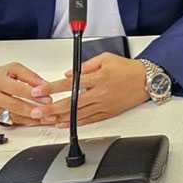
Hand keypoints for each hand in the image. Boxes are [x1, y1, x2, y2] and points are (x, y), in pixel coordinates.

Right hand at [0, 63, 52, 125]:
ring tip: (46, 119)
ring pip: (14, 117)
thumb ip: (28, 75)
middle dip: (35, 110)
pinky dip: (23, 123)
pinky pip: (9, 122)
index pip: (18, 89)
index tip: (47, 98)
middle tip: (50, 111)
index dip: (34, 95)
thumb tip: (44, 84)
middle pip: (16, 106)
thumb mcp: (9, 69)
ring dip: (32, 119)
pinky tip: (34, 122)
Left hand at [31, 53, 148, 126]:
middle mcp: (99, 93)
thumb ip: (85, 65)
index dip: (51, 87)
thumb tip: (68, 74)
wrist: (147, 80)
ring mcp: (103, 105)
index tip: (38, 90)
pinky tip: (63, 124)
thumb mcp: (106, 58)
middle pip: (70, 103)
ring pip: (77, 114)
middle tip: (36, 111)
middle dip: (50, 108)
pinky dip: (75, 122)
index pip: (69, 84)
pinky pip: (89, 120)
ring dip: (59, 118)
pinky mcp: (108, 112)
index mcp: (98, 78)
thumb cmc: (128, 69)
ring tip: (45, 120)